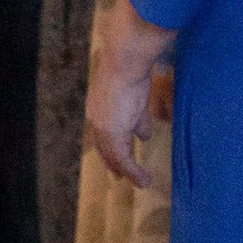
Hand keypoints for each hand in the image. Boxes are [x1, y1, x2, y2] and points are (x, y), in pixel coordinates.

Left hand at [87, 0, 169, 183]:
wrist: (125, 60)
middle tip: (119, 176)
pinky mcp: (113, 134)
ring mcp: (102, 127)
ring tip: (140, 182)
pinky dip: (134, 172)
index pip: (104, 129)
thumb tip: (145, 133)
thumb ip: (139, 115)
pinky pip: (124, 160)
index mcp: (99, 104)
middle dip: (113, 162)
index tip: (119, 154)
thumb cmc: (132, 66)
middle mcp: (97, 117)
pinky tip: (144, 180)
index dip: (112, 143)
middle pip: (104, 146)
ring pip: (114, 156)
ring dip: (127, 171)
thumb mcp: (137, 93)